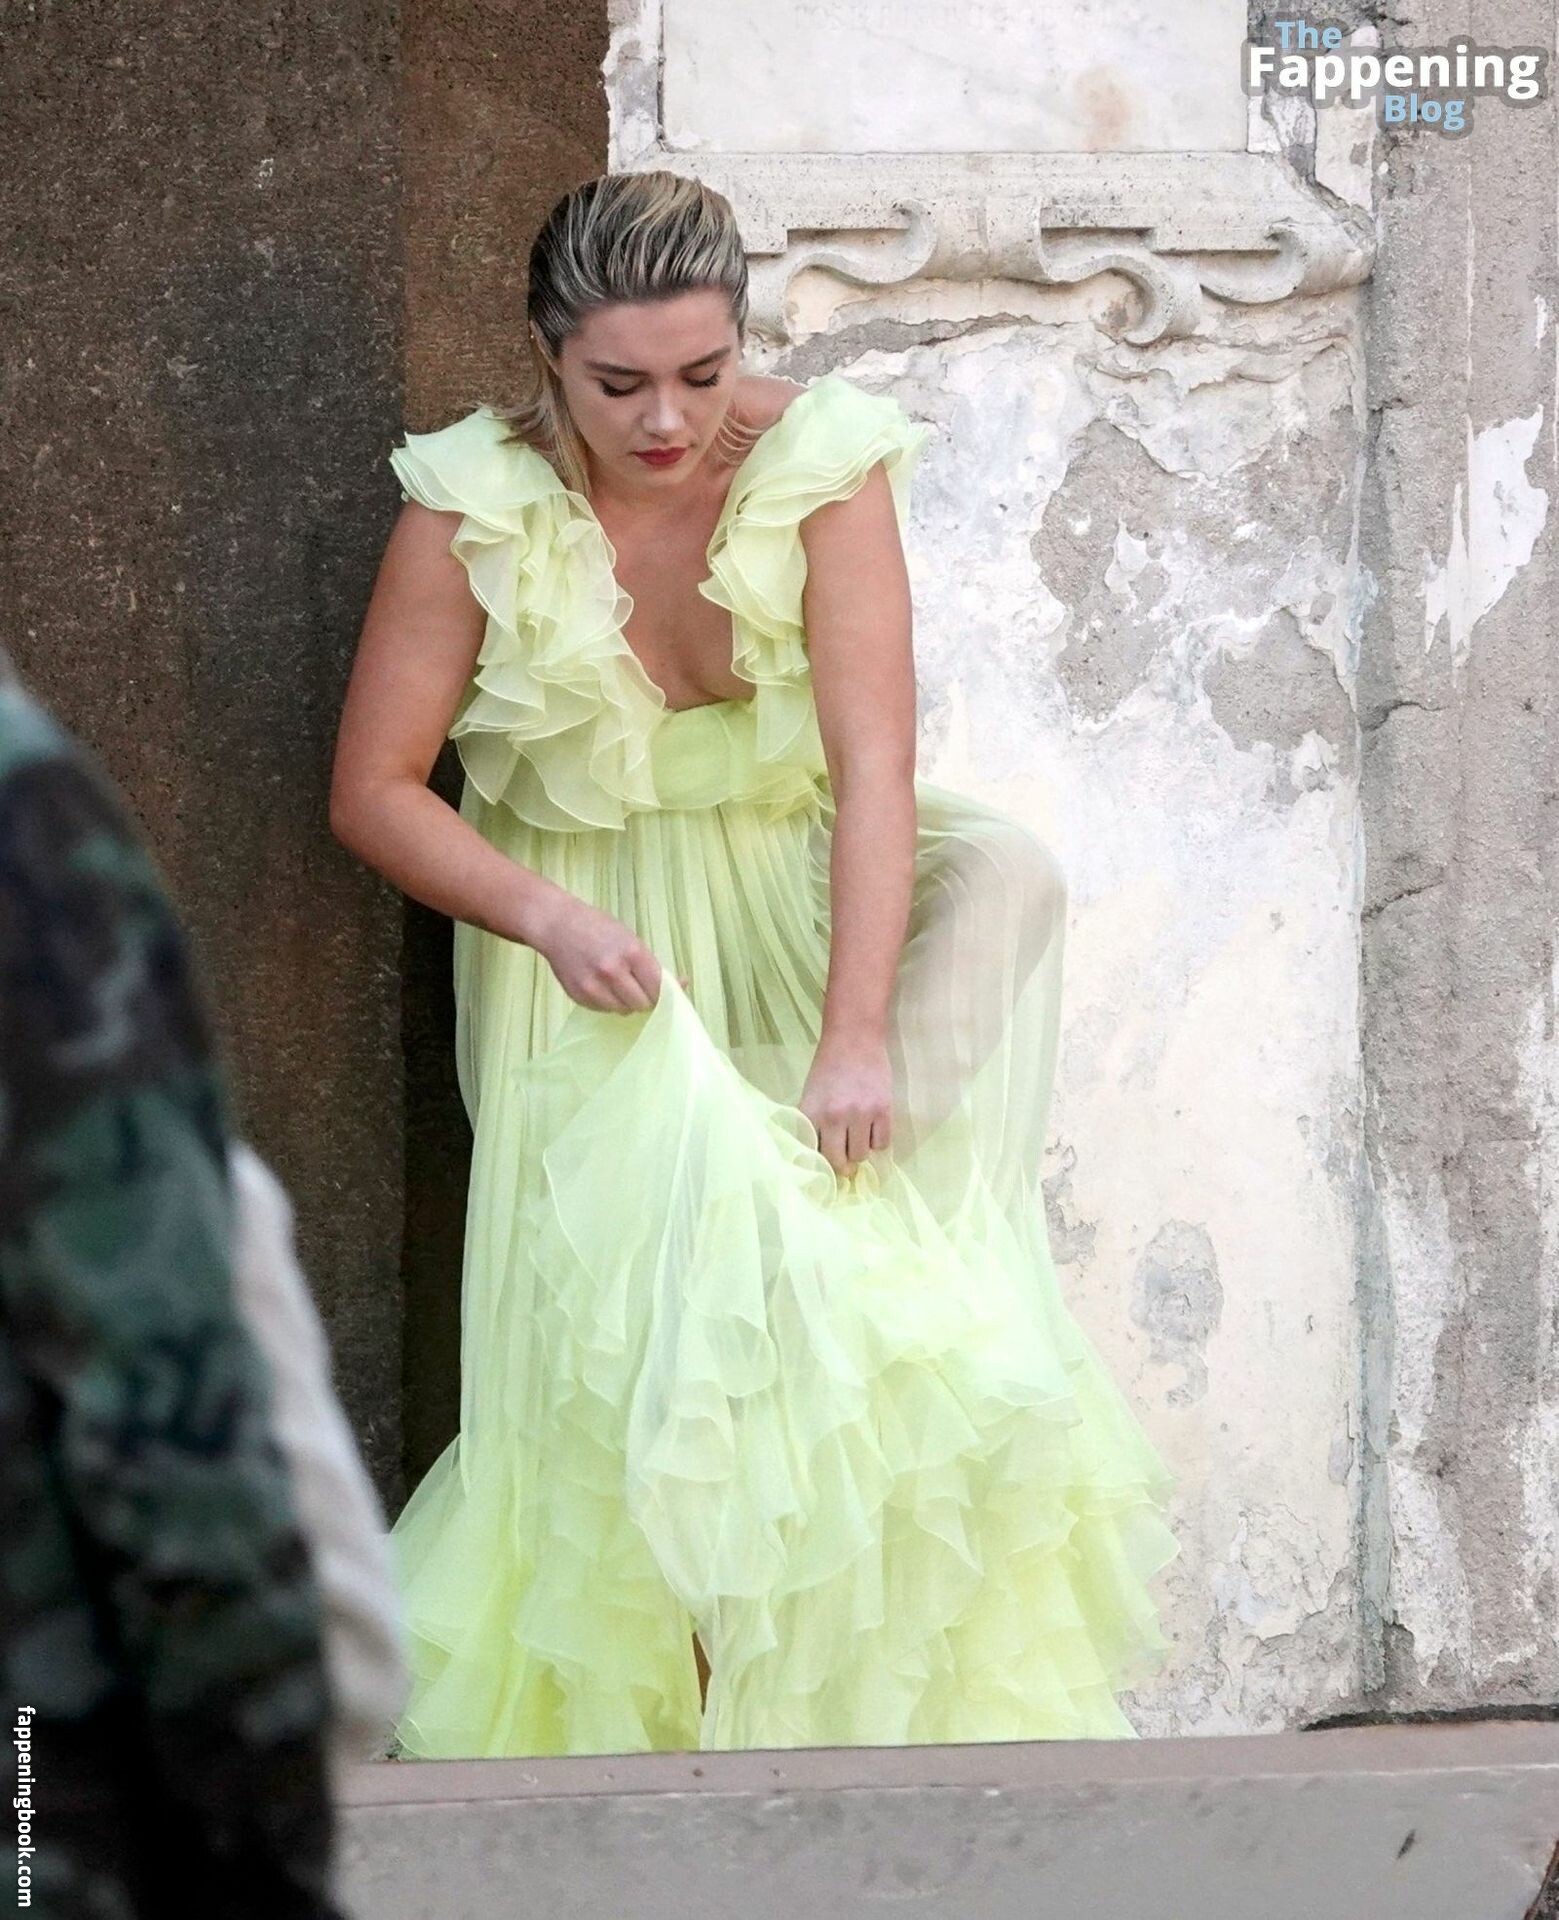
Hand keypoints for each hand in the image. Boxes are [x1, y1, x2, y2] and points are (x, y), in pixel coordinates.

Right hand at [526, 891, 684, 1012]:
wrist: (557, 925)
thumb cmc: (597, 927)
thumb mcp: (630, 939)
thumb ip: (650, 964)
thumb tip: (680, 984)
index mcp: (632, 953)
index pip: (658, 989)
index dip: (664, 994)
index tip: (664, 994)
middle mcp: (613, 972)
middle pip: (642, 1004)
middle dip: (645, 999)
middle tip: (640, 989)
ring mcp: (594, 987)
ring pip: (623, 1010)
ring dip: (626, 1003)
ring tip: (618, 985)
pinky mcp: (579, 996)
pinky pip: (604, 1010)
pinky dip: (608, 1003)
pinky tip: (601, 985)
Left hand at [798, 1033, 893, 1177]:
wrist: (854, 1037)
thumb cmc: (828, 1065)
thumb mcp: (811, 1093)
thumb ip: (812, 1122)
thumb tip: (818, 1152)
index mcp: (812, 1112)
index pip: (813, 1153)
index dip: (819, 1164)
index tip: (824, 1167)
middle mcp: (835, 1117)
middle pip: (839, 1161)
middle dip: (842, 1164)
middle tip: (844, 1160)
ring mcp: (861, 1114)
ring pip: (861, 1155)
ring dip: (860, 1151)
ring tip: (858, 1137)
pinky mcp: (883, 1110)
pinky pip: (882, 1143)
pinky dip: (877, 1142)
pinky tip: (872, 1129)